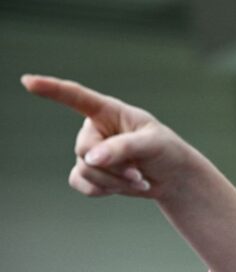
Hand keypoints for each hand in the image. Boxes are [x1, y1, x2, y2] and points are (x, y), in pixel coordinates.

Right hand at [21, 74, 194, 199]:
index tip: (28, 81)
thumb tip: (91, 158)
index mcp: (109, 111)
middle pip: (85, 150)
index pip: (77, 97)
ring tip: (139, 180)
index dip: (52, 89)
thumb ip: (123, 147)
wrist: (172, 176)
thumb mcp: (152, 144)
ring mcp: (90, 151)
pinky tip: (124, 186)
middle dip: (113, 167)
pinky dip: (106, 190)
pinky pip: (83, 184)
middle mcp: (95, 129)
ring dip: (114, 181)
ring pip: (86, 171)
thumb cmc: (166, 150)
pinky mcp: (89, 173)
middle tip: (138, 173)